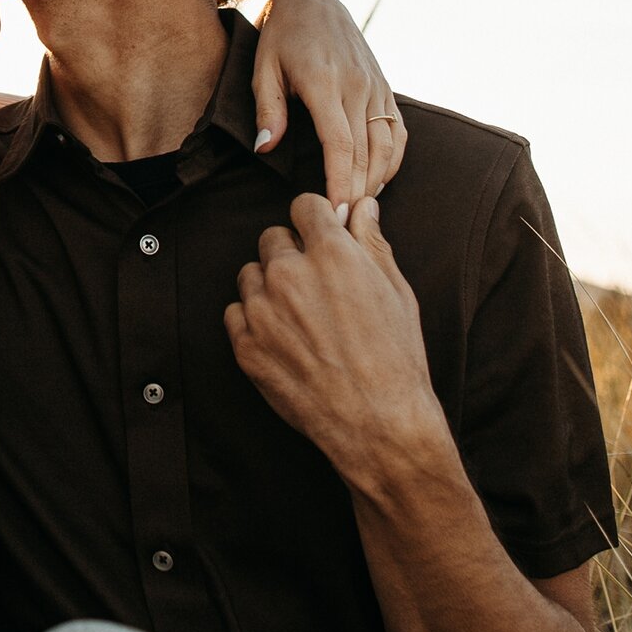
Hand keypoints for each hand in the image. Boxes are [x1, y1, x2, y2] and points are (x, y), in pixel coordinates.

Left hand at [226, 192, 445, 488]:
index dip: (316, 222)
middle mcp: (290, 273)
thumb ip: (372, 242)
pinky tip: (282, 339)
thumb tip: (362, 206)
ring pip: (251, 274)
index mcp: (330, 253)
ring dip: (269, 287)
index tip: (322, 238)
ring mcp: (263, 310)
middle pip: (273, 238)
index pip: (303, 206)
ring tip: (300, 318)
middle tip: (315, 287)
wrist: (380, 425)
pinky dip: (252, 321)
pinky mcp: (245, 345)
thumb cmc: (396, 359)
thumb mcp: (397, 291)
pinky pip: (235, 312)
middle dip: (292, 254)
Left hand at [254, 0, 405, 208]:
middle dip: (357, 194)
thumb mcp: (263, 67)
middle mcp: (357, 84)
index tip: (334, 215)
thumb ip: (267, 108)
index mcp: (324, 81)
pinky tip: (378, 181)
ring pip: (386, 145)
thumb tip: (266, 147)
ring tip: (359, 210)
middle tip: (345, 228)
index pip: (340, 144)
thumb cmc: (282, 37)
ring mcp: (376, 85)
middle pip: (365, 152)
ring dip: (377, 181)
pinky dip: (392, 160)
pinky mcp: (385, 86)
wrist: (315, 1)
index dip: (340, 184)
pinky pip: (397, 131)